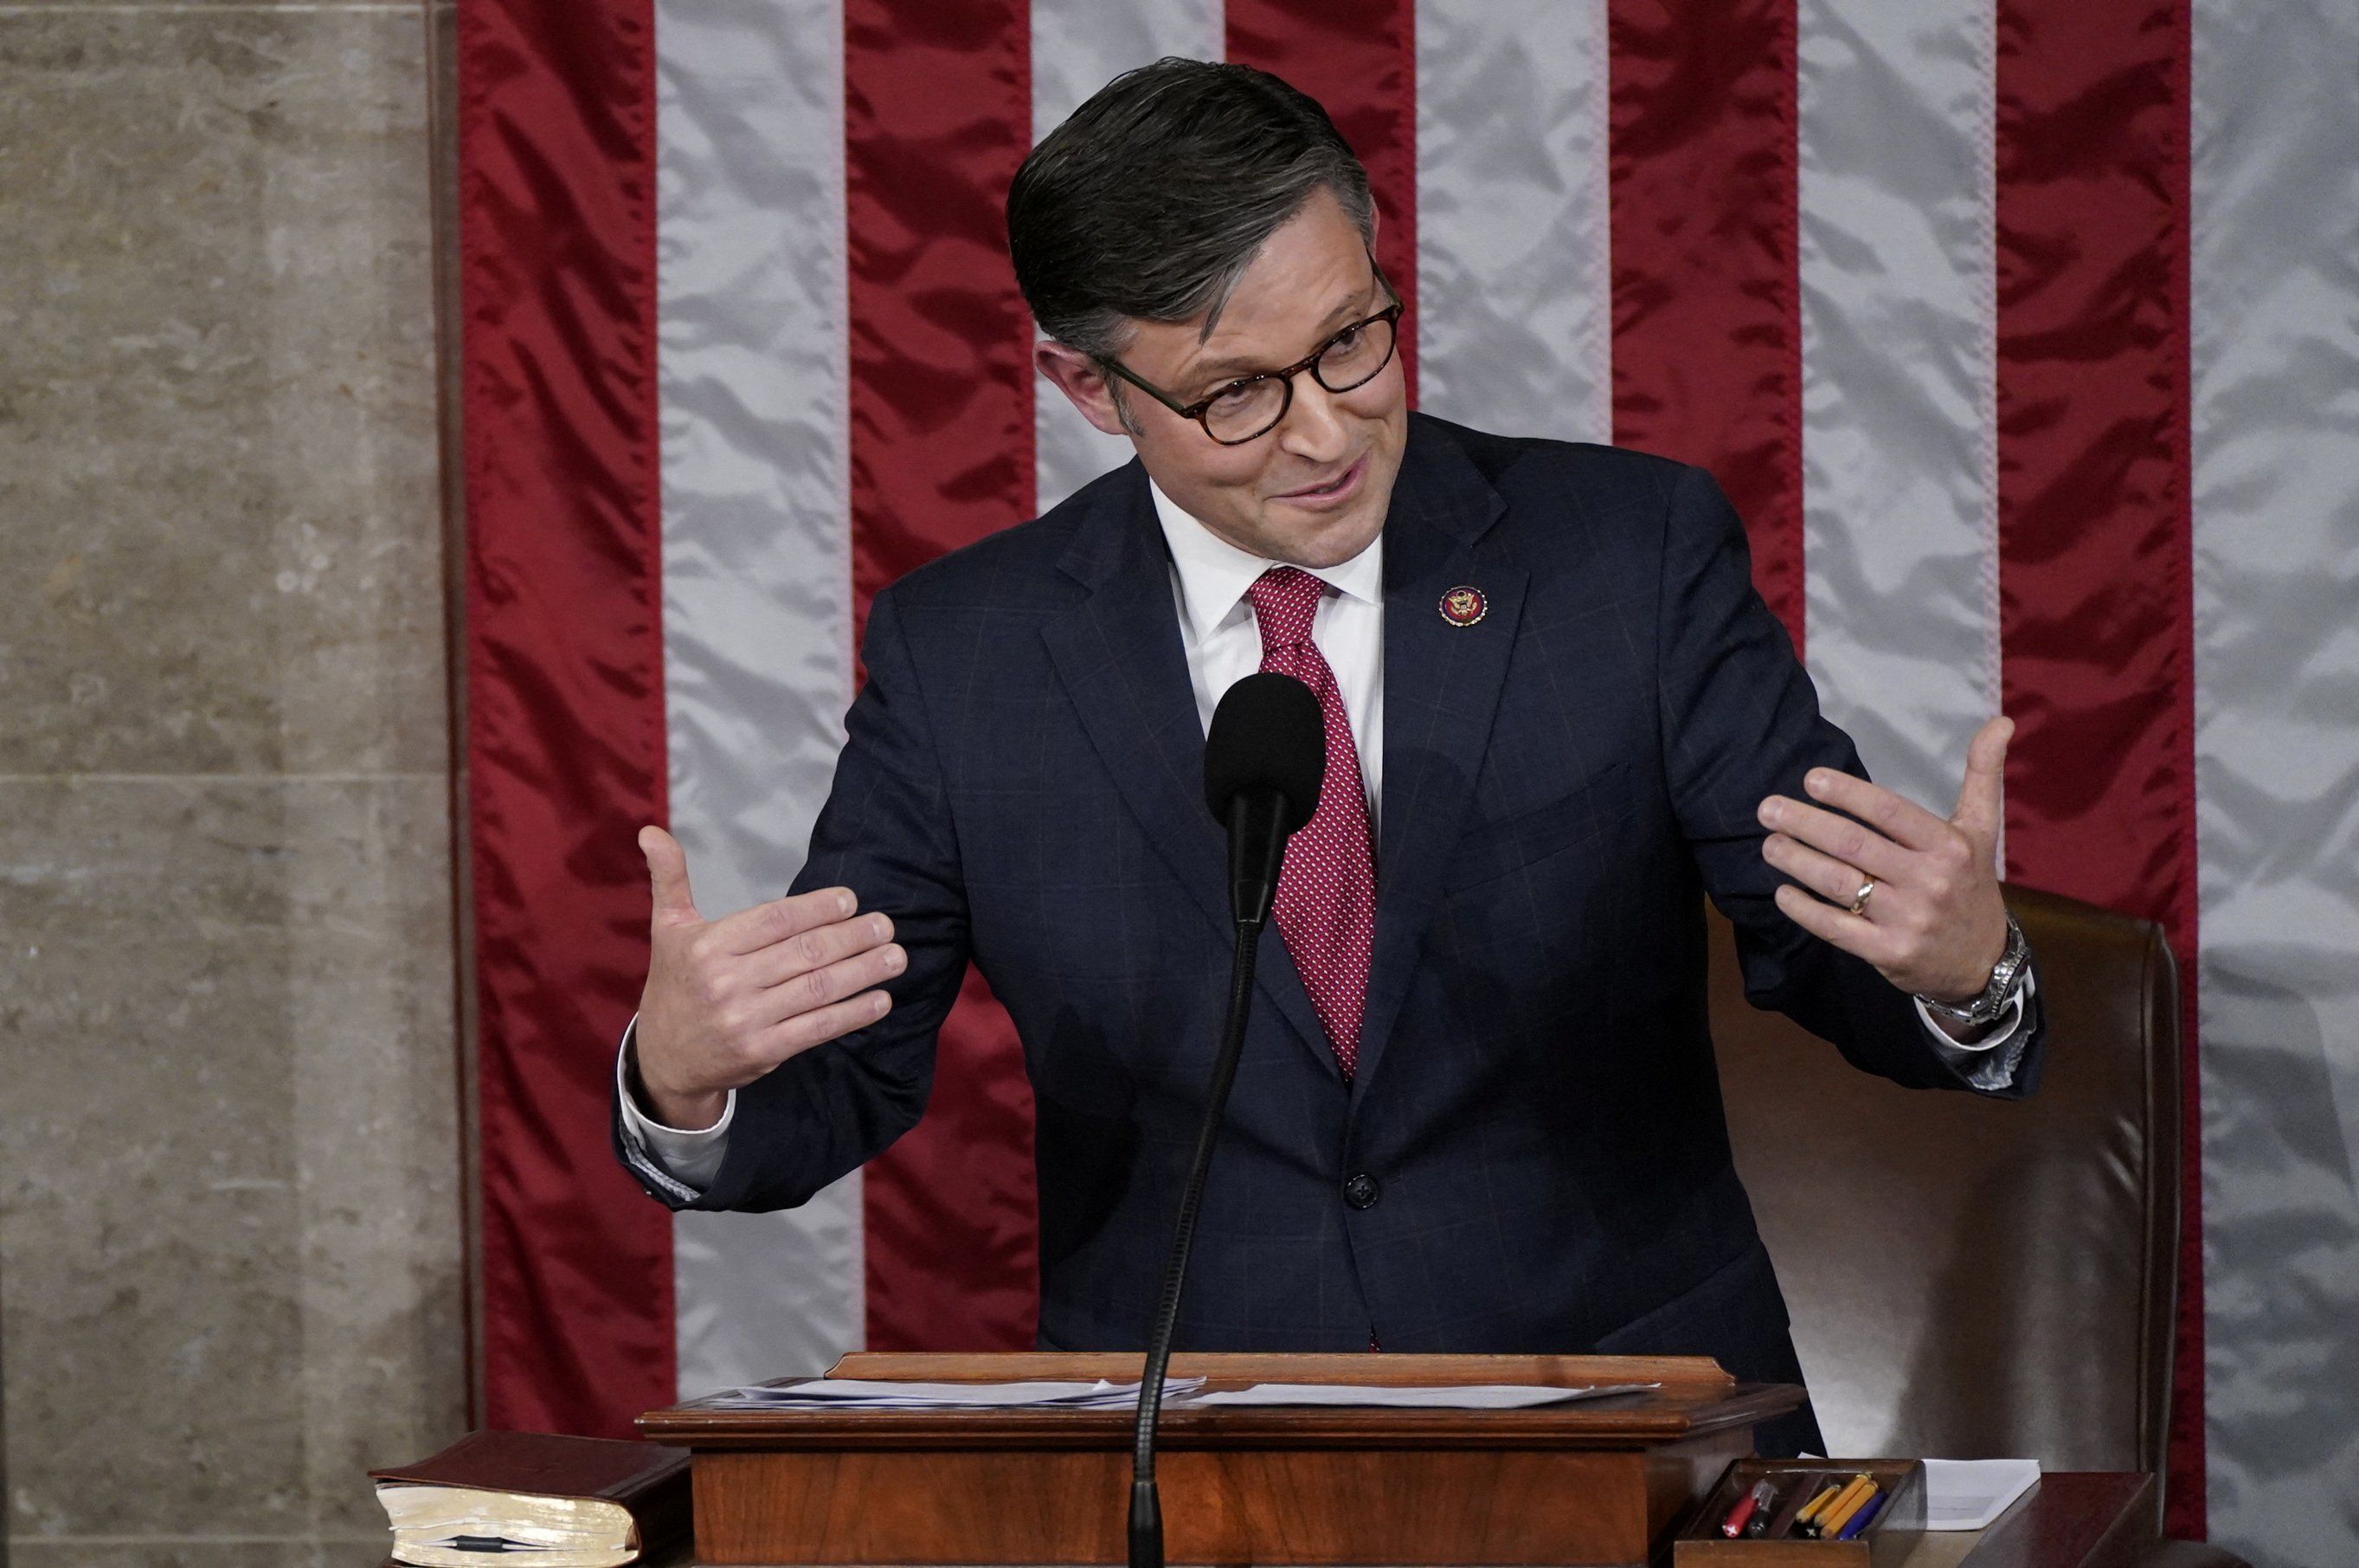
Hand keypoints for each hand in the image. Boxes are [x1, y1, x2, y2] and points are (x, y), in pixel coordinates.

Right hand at [630, 825, 902, 1129]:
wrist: (663, 1058)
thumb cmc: (675, 983)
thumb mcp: (667, 928)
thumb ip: (669, 879)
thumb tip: (651, 832)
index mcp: (707, 946)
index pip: (775, 920)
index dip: (817, 908)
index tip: (851, 901)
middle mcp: (726, 981)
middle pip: (804, 953)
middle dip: (853, 937)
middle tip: (887, 925)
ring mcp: (746, 1019)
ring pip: (817, 989)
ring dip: (864, 972)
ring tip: (896, 956)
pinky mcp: (763, 1051)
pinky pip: (817, 1028)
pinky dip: (853, 1014)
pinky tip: (881, 1000)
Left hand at [1754, 716, 2013, 1007]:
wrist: (1983, 963)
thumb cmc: (1971, 885)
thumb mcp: (1982, 830)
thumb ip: (1983, 774)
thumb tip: (2001, 720)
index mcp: (1949, 846)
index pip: (1890, 812)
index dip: (1848, 794)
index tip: (1810, 779)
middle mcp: (1930, 881)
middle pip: (1855, 845)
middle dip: (1805, 824)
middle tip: (1768, 809)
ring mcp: (1908, 919)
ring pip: (1839, 884)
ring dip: (1796, 861)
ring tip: (1769, 844)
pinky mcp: (1888, 952)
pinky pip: (1835, 928)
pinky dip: (1804, 909)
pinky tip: (1782, 892)